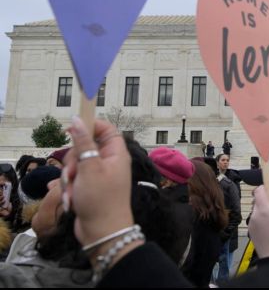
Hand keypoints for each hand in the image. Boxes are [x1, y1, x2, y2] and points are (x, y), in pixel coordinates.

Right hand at [64, 117, 133, 250]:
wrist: (102, 232)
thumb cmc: (100, 200)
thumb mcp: (89, 167)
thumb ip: (83, 142)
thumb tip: (78, 120)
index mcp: (116, 153)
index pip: (105, 129)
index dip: (89, 126)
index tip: (71, 129)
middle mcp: (109, 162)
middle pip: (85, 147)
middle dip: (73, 160)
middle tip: (74, 173)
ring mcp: (98, 175)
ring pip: (76, 164)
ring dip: (69, 177)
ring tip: (73, 191)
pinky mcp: (89, 187)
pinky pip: (74, 179)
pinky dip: (70, 189)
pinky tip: (71, 200)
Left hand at [248, 185, 268, 257]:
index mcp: (264, 210)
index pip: (259, 191)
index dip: (265, 187)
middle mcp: (254, 215)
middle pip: (259, 201)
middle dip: (268, 202)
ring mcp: (251, 223)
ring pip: (258, 210)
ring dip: (265, 212)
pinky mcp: (251, 231)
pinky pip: (256, 219)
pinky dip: (263, 220)